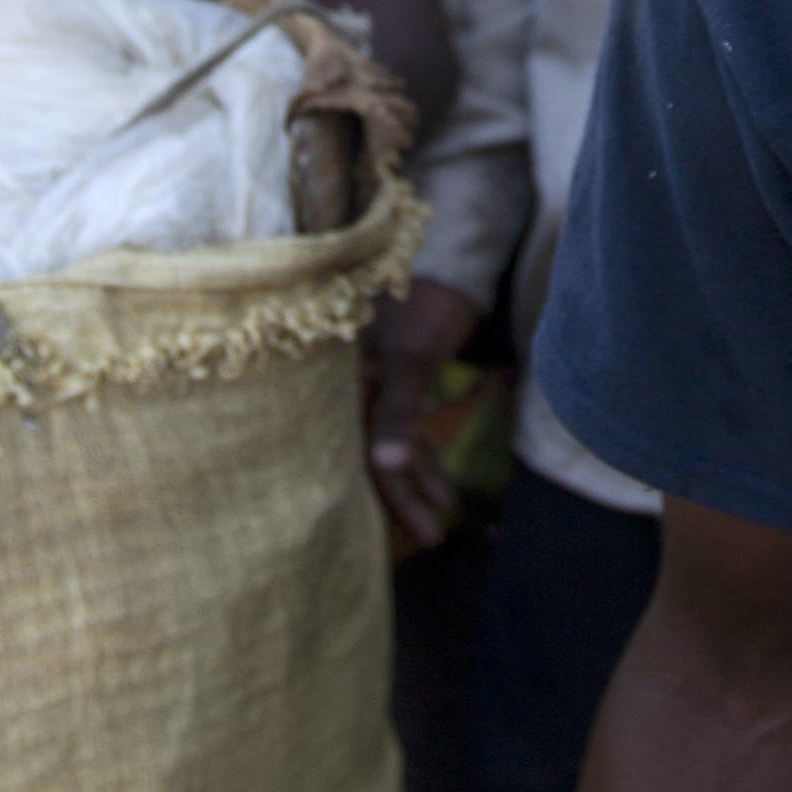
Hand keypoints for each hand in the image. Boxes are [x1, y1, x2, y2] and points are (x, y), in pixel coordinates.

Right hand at [358, 278, 482, 557]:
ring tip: (443, 522)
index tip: (405, 532)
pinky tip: (444, 490)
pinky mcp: (398, 380)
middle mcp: (348, 387)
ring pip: (389, 447)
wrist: (450, 253)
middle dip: (401, 500)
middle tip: (432, 538)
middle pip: (368, 456)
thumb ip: (395, 412)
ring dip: (418, 484)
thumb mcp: (410, 357)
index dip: (380, 494)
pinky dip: (423, 459)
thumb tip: (384, 467)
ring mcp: (373, 385)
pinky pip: (404, 430)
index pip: (352, 451)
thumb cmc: (425, 301)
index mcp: (341, 383)